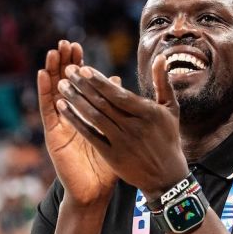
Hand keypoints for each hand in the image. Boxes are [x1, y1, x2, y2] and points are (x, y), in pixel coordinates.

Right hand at [38, 41, 117, 207]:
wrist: (96, 191)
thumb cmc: (107, 164)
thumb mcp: (114, 131)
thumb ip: (114, 107)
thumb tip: (117, 81)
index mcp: (84, 114)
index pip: (79, 84)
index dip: (77, 65)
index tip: (78, 45)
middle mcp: (70, 116)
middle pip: (64, 83)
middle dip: (64, 63)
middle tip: (66, 43)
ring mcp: (60, 124)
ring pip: (54, 92)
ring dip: (52, 71)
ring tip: (53, 52)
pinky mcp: (53, 134)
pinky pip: (48, 110)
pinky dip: (45, 91)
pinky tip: (43, 74)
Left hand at [56, 56, 190, 199]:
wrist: (166, 176)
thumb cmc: (168, 138)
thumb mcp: (171, 109)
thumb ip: (162, 82)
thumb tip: (160, 57)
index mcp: (148, 113)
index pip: (118, 94)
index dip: (99, 81)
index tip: (84, 68)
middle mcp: (134, 127)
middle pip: (103, 103)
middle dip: (82, 85)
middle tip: (68, 70)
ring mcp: (122, 142)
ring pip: (94, 117)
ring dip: (75, 100)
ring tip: (61, 85)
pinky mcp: (112, 156)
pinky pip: (90, 135)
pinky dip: (75, 121)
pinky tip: (63, 109)